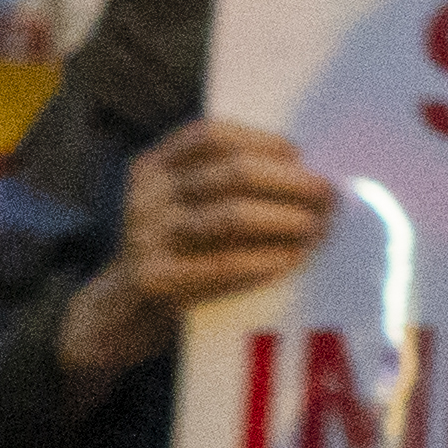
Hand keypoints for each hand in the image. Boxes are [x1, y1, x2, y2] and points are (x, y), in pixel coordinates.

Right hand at [62, 117, 337, 379]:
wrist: (119, 311)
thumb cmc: (171, 249)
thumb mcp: (181, 204)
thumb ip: (221, 183)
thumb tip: (304, 172)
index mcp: (153, 166)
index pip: (211, 136)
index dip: (262, 140)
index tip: (298, 155)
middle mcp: (148, 195)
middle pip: (233, 173)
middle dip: (291, 182)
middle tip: (327, 196)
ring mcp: (148, 236)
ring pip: (233, 216)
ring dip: (286, 219)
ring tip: (318, 227)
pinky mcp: (155, 278)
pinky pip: (224, 264)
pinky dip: (266, 259)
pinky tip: (293, 258)